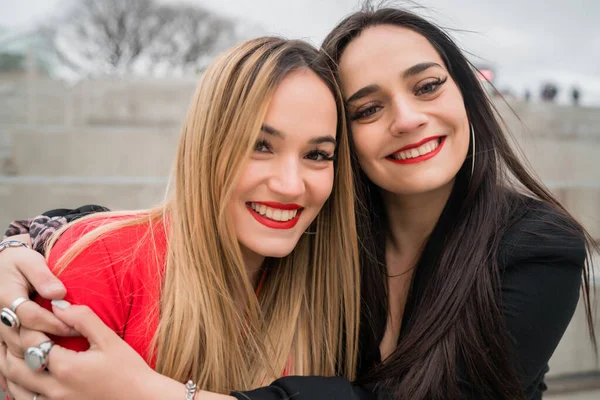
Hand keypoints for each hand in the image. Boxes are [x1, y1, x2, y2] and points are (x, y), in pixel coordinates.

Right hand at [0, 235, 75, 395]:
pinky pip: (5, 358)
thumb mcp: (30, 261)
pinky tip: (37, 376)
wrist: (0, 267)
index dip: (53, 323)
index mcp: (7, 297)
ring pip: (13, 351)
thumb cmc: (19, 263)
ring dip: (35, 358)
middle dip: (47, 344)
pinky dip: (19, 368)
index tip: (74, 327)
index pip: (30, 316)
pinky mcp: (1, 337)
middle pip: (21, 338)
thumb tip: (58, 293)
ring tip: (59, 363)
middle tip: (70, 350)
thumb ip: (43, 276)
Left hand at [0, 301, 167, 399]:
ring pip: (14, 385)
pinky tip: (22, 372)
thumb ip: (83, 319)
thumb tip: (58, 305)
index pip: (31, 341)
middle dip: (11, 343)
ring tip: (13, 347)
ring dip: (10, 364)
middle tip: (15, 328)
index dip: (27, 324)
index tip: (31, 313)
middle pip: (14, 364)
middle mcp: (54, 389)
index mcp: (66, 367)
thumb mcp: (109, 339)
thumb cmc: (128, 370)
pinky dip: (17, 385)